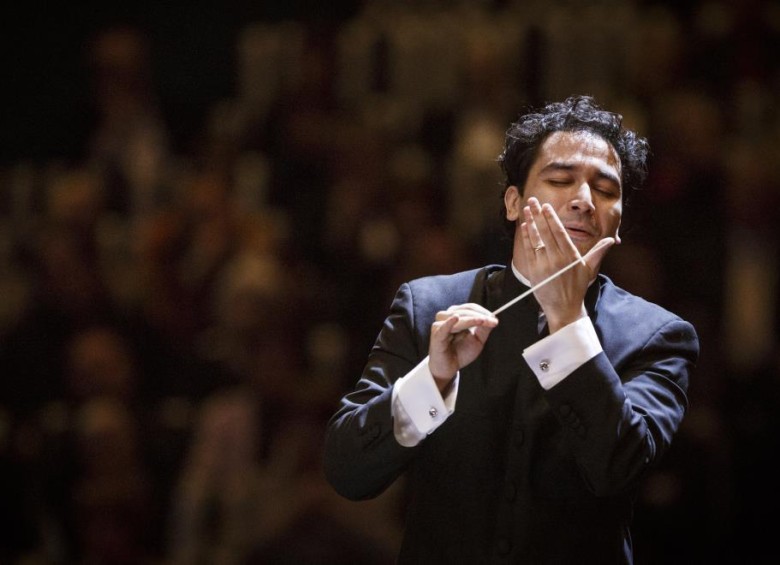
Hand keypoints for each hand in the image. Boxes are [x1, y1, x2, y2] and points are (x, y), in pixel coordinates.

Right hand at [428, 303, 497, 390]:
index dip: (482, 311)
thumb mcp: (477, 340)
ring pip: (457, 317)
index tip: (495, 320)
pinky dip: (449, 323)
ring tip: (481, 321)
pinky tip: (455, 318)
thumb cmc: (462, 352)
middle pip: (464, 311)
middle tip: (492, 321)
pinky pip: (443, 328)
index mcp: (456, 315)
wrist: (449, 368)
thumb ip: (484, 329)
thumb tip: (493, 317)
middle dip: (479, 316)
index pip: (470, 308)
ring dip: (470, 319)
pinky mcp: (437, 336)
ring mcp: (440, 325)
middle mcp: (446, 317)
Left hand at [520, 198, 614, 331]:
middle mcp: (557, 258)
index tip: (546, 206)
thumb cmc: (577, 288)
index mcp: (571, 256)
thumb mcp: (589, 268)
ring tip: (526, 210)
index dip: (552, 218)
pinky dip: (526, 238)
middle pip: (546, 231)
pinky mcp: (534, 271)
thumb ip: (598, 251)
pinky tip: (525, 227)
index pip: (560, 232)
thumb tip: (611, 240)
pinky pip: (528, 250)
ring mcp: (544, 265)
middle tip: (533, 200)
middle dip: (539, 214)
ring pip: (536, 239)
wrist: (564, 308)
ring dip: (530, 223)